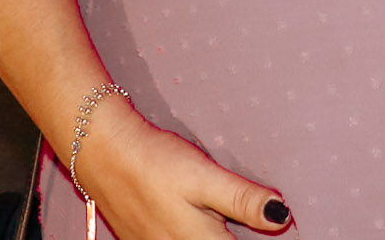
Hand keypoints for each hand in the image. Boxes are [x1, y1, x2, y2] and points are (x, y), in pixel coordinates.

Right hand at [74, 98, 292, 238]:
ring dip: (215, 234)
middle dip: (236, 234)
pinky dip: (193, 233)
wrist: (103, 152)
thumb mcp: (205, 177)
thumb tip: (281, 217)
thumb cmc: (156, 161)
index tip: (279, 227)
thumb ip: (242, 200)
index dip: (261, 236)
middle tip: (258, 220)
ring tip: (223, 222)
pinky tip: (196, 223)